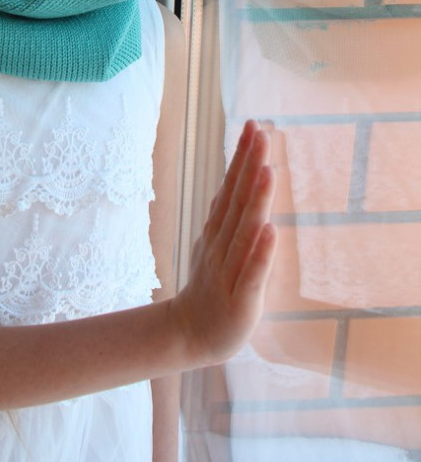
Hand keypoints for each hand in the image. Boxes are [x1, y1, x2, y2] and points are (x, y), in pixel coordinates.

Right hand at [172, 120, 276, 367]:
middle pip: (237, 200)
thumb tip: (241, 175)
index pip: (232, 187)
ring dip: (256, 201)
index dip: (242, 157)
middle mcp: (221, 244)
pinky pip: (251, 274)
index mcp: (218, 230)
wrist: (190, 335)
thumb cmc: (211, 287)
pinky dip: (261, 253)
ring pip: (244, 231)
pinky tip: (271, 231)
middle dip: (249, 165)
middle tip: (260, 131)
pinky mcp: (240, 300)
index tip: (253, 125)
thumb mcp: (219, 244)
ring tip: (268, 171)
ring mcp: (228, 271)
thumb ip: (230, 213)